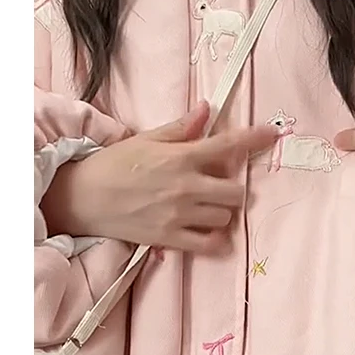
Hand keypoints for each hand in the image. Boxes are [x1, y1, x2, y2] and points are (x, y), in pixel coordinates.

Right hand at [41, 101, 276, 250]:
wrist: (82, 198)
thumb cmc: (113, 165)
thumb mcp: (146, 139)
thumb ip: (180, 128)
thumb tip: (206, 109)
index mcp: (181, 157)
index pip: (228, 146)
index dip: (255, 138)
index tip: (272, 134)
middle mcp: (186, 186)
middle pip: (236, 191)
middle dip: (233, 187)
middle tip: (219, 185)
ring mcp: (180, 214)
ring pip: (225, 217)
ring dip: (222, 211)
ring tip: (207, 207)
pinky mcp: (171, 238)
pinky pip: (209, 244)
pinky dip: (215, 240)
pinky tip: (209, 232)